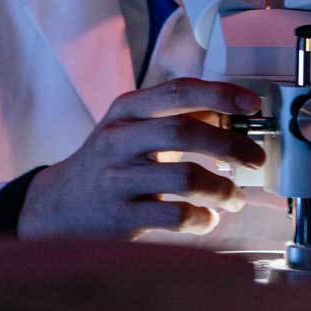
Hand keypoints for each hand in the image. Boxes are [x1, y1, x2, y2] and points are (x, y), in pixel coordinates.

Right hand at [19, 78, 264, 238]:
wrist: (56, 206)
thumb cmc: (107, 164)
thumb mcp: (131, 129)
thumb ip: (174, 117)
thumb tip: (229, 114)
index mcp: (126, 111)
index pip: (178, 92)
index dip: (221, 95)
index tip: (252, 104)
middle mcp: (119, 140)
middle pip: (184, 132)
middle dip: (231, 146)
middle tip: (255, 159)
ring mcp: (118, 179)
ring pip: (185, 178)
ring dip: (222, 189)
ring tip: (234, 197)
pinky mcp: (121, 217)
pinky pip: (175, 217)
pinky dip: (202, 219)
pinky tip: (208, 219)